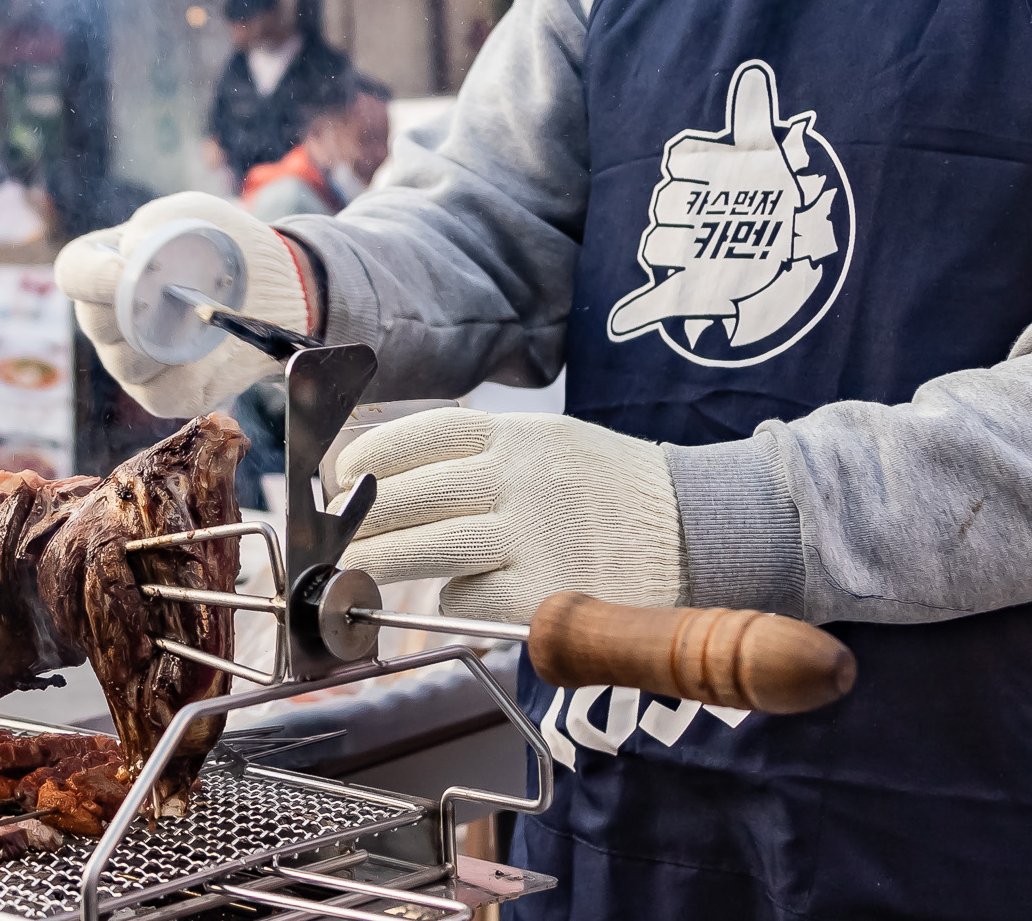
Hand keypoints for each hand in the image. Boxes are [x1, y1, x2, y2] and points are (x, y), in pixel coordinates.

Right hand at [53, 193, 313, 419]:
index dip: (91, 277)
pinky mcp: (161, 393)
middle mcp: (108, 316)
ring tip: (202, 323)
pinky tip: (212, 355)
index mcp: (105, 265)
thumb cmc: (226, 244)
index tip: (124, 271)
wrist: (276, 288)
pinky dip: (187, 377)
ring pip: (125, 364)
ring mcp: (130, 359)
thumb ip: (160, 221)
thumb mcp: (198, 215)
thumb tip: (132, 253)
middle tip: (173, 298)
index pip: (74, 273)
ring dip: (162, 345)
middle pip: (96, 324)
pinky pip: (160, 395)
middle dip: (131, 313)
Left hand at [333, 408, 687, 626]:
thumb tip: (381, 468)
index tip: (340, 477)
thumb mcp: (549, 442)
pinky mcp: (545, 594)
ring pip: (427, 549)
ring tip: (358, 571)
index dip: (367, 457)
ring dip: (380, 562)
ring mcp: (534, 536)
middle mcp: (523, 477)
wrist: (698, 530)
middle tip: (333, 535)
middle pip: (409, 495)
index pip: (420, 434)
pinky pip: (468, 598)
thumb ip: (479, 453)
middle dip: (358, 519)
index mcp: (519, 433)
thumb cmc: (608, 490)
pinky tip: (468, 591)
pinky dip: (454, 599)